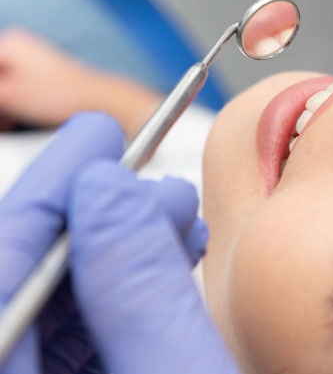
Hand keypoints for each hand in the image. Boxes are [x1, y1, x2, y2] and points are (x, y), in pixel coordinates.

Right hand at [0, 29, 159, 136]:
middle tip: (4, 121)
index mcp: (8, 44)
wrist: (102, 103)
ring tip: (6, 124)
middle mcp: (18, 48)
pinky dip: (7, 107)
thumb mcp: (7, 95)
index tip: (2, 111)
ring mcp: (29, 63)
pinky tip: (10, 123)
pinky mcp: (39, 79)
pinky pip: (11, 91)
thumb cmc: (62, 95)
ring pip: (0, 87)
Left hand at [0, 113, 239, 372]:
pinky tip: (173, 260)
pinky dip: (127, 291)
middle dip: (101, 218)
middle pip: (26, 275)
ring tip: (182, 221)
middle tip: (162, 186)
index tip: (96, 134)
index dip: (49, 190)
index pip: (2, 266)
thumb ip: (142, 289)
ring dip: (122, 249)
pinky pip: (76, 330)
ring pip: (55, 299)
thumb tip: (110, 189)